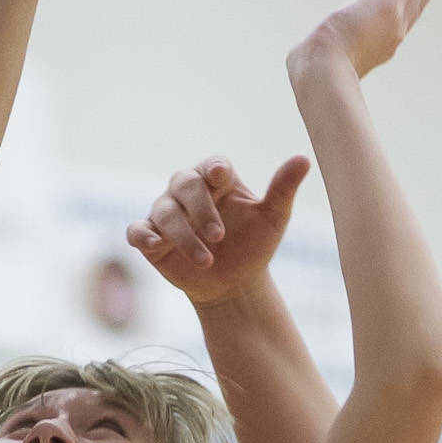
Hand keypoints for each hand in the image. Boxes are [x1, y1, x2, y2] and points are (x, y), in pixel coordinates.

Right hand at [128, 155, 310, 310]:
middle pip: (185, 185)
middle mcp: (188, 191)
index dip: (214, 169)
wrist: (235, 284)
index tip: (220, 177)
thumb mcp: (273, 219)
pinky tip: (154, 243)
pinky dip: (142, 234)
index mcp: (217, 180)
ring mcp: (166, 213)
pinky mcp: (151, 237)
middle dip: (201, 209)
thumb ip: (283, 188)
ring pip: (165, 211)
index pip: (212, 165)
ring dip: (184, 235)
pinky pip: (137, 230)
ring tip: (207, 260)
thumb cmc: (254, 245)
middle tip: (219, 236)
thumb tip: (303, 158)